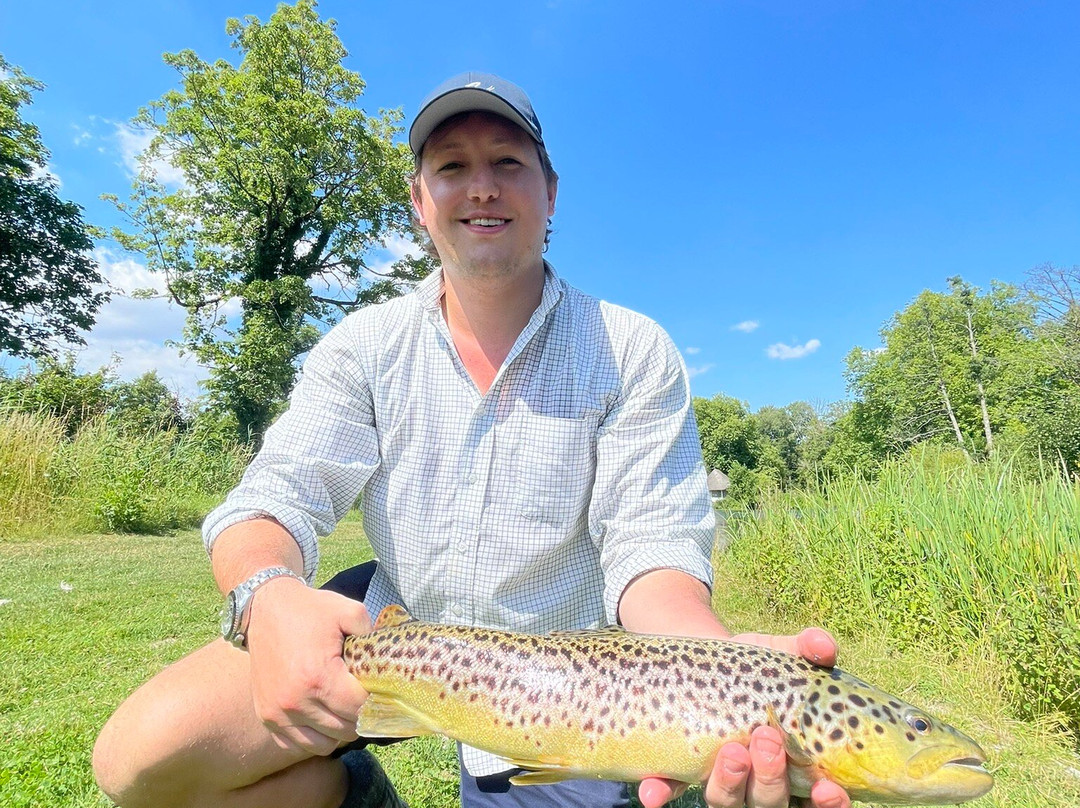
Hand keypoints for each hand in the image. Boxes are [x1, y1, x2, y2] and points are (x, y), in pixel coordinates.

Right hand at [244, 578, 372, 756]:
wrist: (264, 609)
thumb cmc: (309, 610)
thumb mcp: (348, 611)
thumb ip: (372, 635)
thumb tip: (388, 659)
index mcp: (319, 677)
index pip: (359, 708)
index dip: (375, 700)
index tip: (380, 690)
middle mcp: (296, 702)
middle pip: (345, 730)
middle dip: (360, 716)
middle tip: (363, 698)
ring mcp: (278, 713)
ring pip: (323, 745)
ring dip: (339, 731)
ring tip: (343, 709)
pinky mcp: (266, 717)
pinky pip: (296, 744)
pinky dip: (314, 736)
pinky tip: (322, 717)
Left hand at [636, 628, 850, 807]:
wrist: (700, 659)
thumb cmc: (753, 667)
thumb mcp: (780, 653)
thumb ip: (807, 648)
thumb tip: (823, 646)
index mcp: (794, 765)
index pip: (818, 799)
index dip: (828, 802)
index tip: (830, 787)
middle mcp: (757, 783)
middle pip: (770, 803)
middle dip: (771, 779)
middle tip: (767, 741)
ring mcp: (718, 780)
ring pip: (726, 803)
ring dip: (729, 785)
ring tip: (732, 753)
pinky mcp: (677, 769)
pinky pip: (669, 789)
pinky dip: (661, 792)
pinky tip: (652, 794)